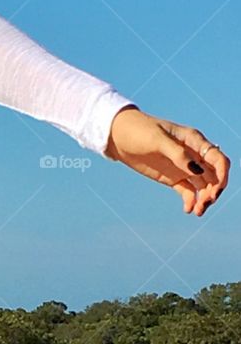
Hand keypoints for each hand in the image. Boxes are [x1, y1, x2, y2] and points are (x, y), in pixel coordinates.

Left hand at [105, 105, 230, 216]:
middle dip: (214, 190)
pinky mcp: (173, 177)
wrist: (120, 137)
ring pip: (203, 185)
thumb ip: (177, 154)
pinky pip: (188, 191)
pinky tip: (187, 210)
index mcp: (194, 141)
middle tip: (204, 204)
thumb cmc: (139, 131)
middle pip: (214, 174)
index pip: (217, 158)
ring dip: (204, 199)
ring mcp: (184, 167)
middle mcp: (193, 154)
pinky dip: (190, 201)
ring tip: (197, 212)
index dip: (222, 175)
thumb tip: (197, 170)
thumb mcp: (157, 141)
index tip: (216, 191)